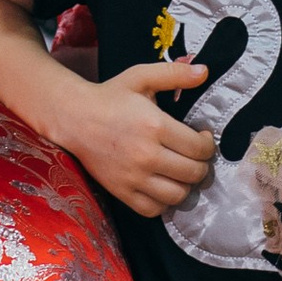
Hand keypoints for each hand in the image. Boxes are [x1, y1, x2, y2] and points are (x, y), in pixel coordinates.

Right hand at [62, 58, 214, 215]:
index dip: (208, 145)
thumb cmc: (109, 97)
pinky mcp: (121, 192)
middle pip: (194, 173)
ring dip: (186, 185)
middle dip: (201, 165)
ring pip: (178, 195)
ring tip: (180, 172)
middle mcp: (146, 155)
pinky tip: (162, 185)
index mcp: (155, 126)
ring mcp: (133, 177)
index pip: (200, 149)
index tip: (202, 138)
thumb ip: (174, 73)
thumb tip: (205, 71)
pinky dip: (164, 202)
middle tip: (194, 156)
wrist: (73, 118)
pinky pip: (154, 209)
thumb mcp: (141, 77)